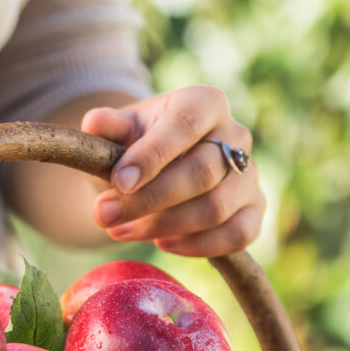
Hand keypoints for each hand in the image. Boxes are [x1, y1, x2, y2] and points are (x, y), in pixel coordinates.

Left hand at [81, 85, 265, 256]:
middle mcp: (236, 135)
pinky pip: (237, 235)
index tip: (118, 182)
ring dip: (163, 227)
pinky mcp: (254, 211)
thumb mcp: (119, 133)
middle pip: (202, 171)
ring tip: (121, 231)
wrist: (156, 173)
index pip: (186, 123)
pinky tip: (164, 244)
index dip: (153, 154)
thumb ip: (108, 128)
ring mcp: (249, 175)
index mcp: (204, 104)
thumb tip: (95, 121)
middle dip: (149, 200)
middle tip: (105, 216)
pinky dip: (198, 246)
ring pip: (215, 208)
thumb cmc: (137, 148)